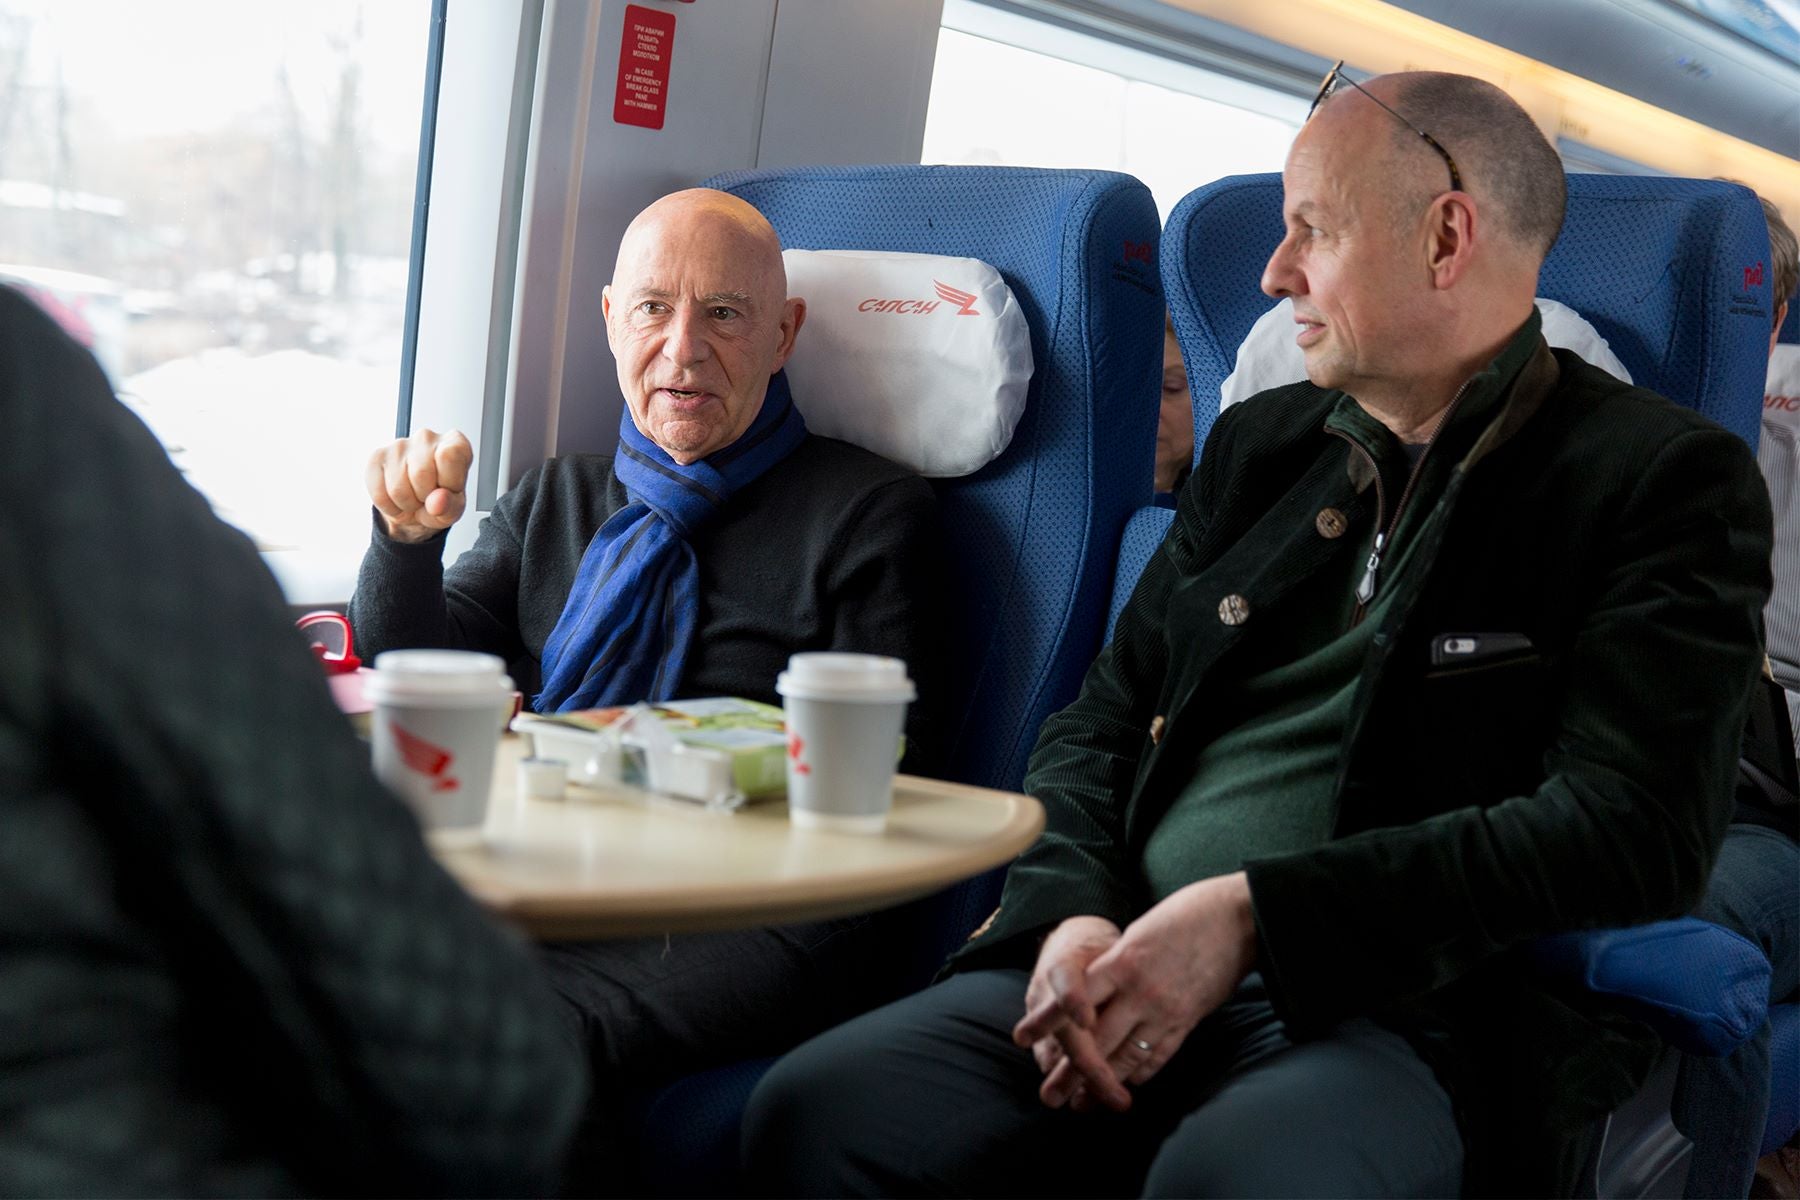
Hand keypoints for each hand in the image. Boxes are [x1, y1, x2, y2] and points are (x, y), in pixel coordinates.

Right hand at [366, 429, 471, 543]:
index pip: (449, 456)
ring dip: (406, 505)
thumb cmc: (441, 499)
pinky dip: (389, 507)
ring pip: (397, 488)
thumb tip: (436, 502)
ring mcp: (399, 445)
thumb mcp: (453, 509)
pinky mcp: (377, 457)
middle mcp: (426, 437)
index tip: (448, 489)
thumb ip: (450, 506)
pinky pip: (379, 494)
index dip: (448, 482)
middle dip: (424, 498)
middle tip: (427, 499)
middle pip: (420, 473)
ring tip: (414, 500)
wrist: (417, 504)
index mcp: (455, 443)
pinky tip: (398, 500)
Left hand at [1024, 873, 1258, 1111]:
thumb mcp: (1140, 930)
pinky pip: (1158, 1055)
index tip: (1021, 1037)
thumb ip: (1115, 963)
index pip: (1074, 999)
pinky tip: (1127, 1082)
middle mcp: (1141, 990)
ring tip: (1083, 1102)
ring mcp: (1166, 1009)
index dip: (1046, 1020)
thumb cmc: (1187, 914)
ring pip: (1126, 1056)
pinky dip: (1139, 1072)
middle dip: (1070, 1071)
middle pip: (1096, 1039)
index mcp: (1122, 961)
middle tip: (1049, 1096)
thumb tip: (1093, 991)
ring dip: (1102, 1083)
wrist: (1239, 918)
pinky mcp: (1189, 1021)